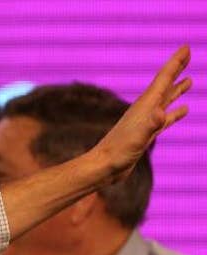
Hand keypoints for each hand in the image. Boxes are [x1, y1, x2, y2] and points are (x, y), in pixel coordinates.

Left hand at [95, 46, 191, 183]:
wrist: (103, 167)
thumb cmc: (118, 152)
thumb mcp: (138, 138)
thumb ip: (150, 125)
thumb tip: (161, 113)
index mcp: (145, 106)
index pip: (163, 79)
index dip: (175, 63)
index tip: (186, 47)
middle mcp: (145, 110)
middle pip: (164, 85)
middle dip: (176, 69)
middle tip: (187, 53)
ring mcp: (146, 122)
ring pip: (165, 100)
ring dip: (177, 89)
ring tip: (189, 80)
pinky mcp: (146, 134)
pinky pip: (165, 119)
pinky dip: (175, 112)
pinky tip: (183, 110)